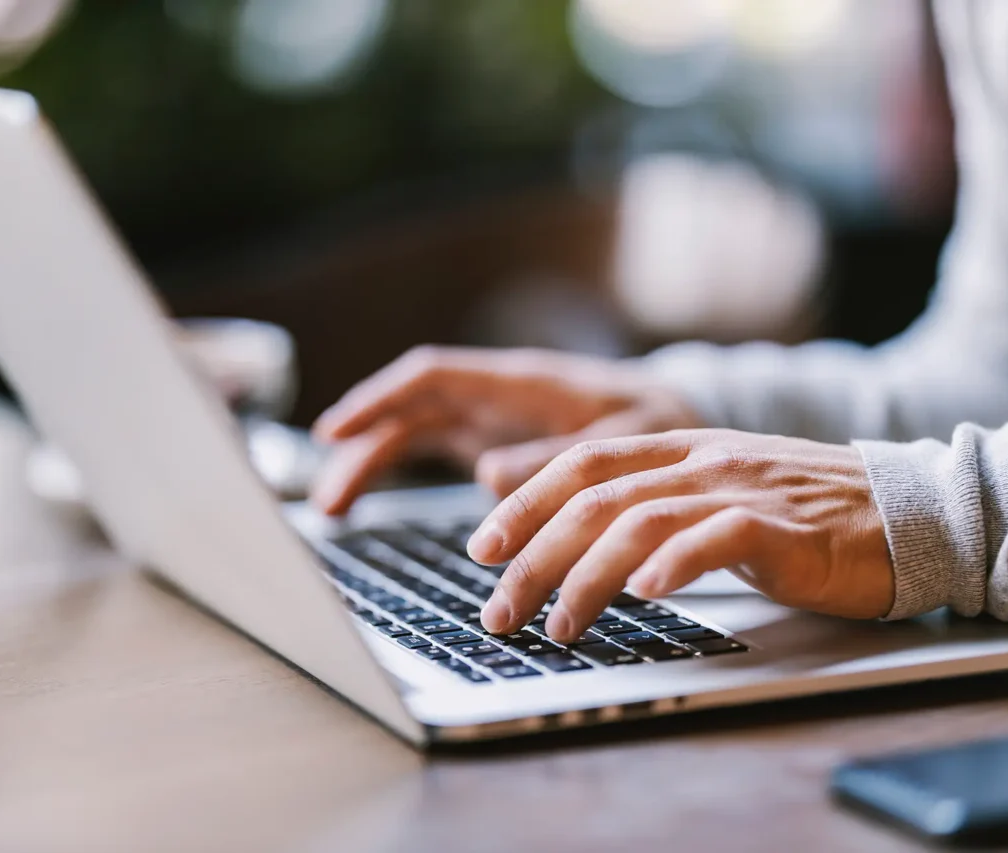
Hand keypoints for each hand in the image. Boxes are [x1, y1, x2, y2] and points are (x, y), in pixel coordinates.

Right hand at [312, 346, 700, 513]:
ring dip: (369, 463)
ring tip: (334, 510)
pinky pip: (432, 451)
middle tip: (327, 498)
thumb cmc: (658, 424)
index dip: (380, 397)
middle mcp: (496, 396)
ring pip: (412, 431)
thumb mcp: (625, 442)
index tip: (336, 429)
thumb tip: (487, 476)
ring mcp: (490, 418)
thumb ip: (558, 458)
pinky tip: (368, 504)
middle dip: (362, 442)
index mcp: (523, 381)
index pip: (435, 376)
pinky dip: (396, 472)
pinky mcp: (493, 443)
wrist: (680, 425)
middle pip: (410, 408)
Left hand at [467, 429, 894, 642]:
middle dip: (534, 555)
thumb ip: (657, 504)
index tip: (482, 548)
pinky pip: (717, 537)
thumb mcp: (720, 494)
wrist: (907, 509)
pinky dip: (674, 564)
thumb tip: (583, 543)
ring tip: (558, 626)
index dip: (524, 501)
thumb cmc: (808, 514)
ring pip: (640, 520)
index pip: (581, 463)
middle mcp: (702, 459)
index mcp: (681, 447)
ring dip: (587, 576)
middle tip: (499, 610)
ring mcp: (741, 487)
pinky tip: (644, 596)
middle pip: (594, 497)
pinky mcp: (783, 525)